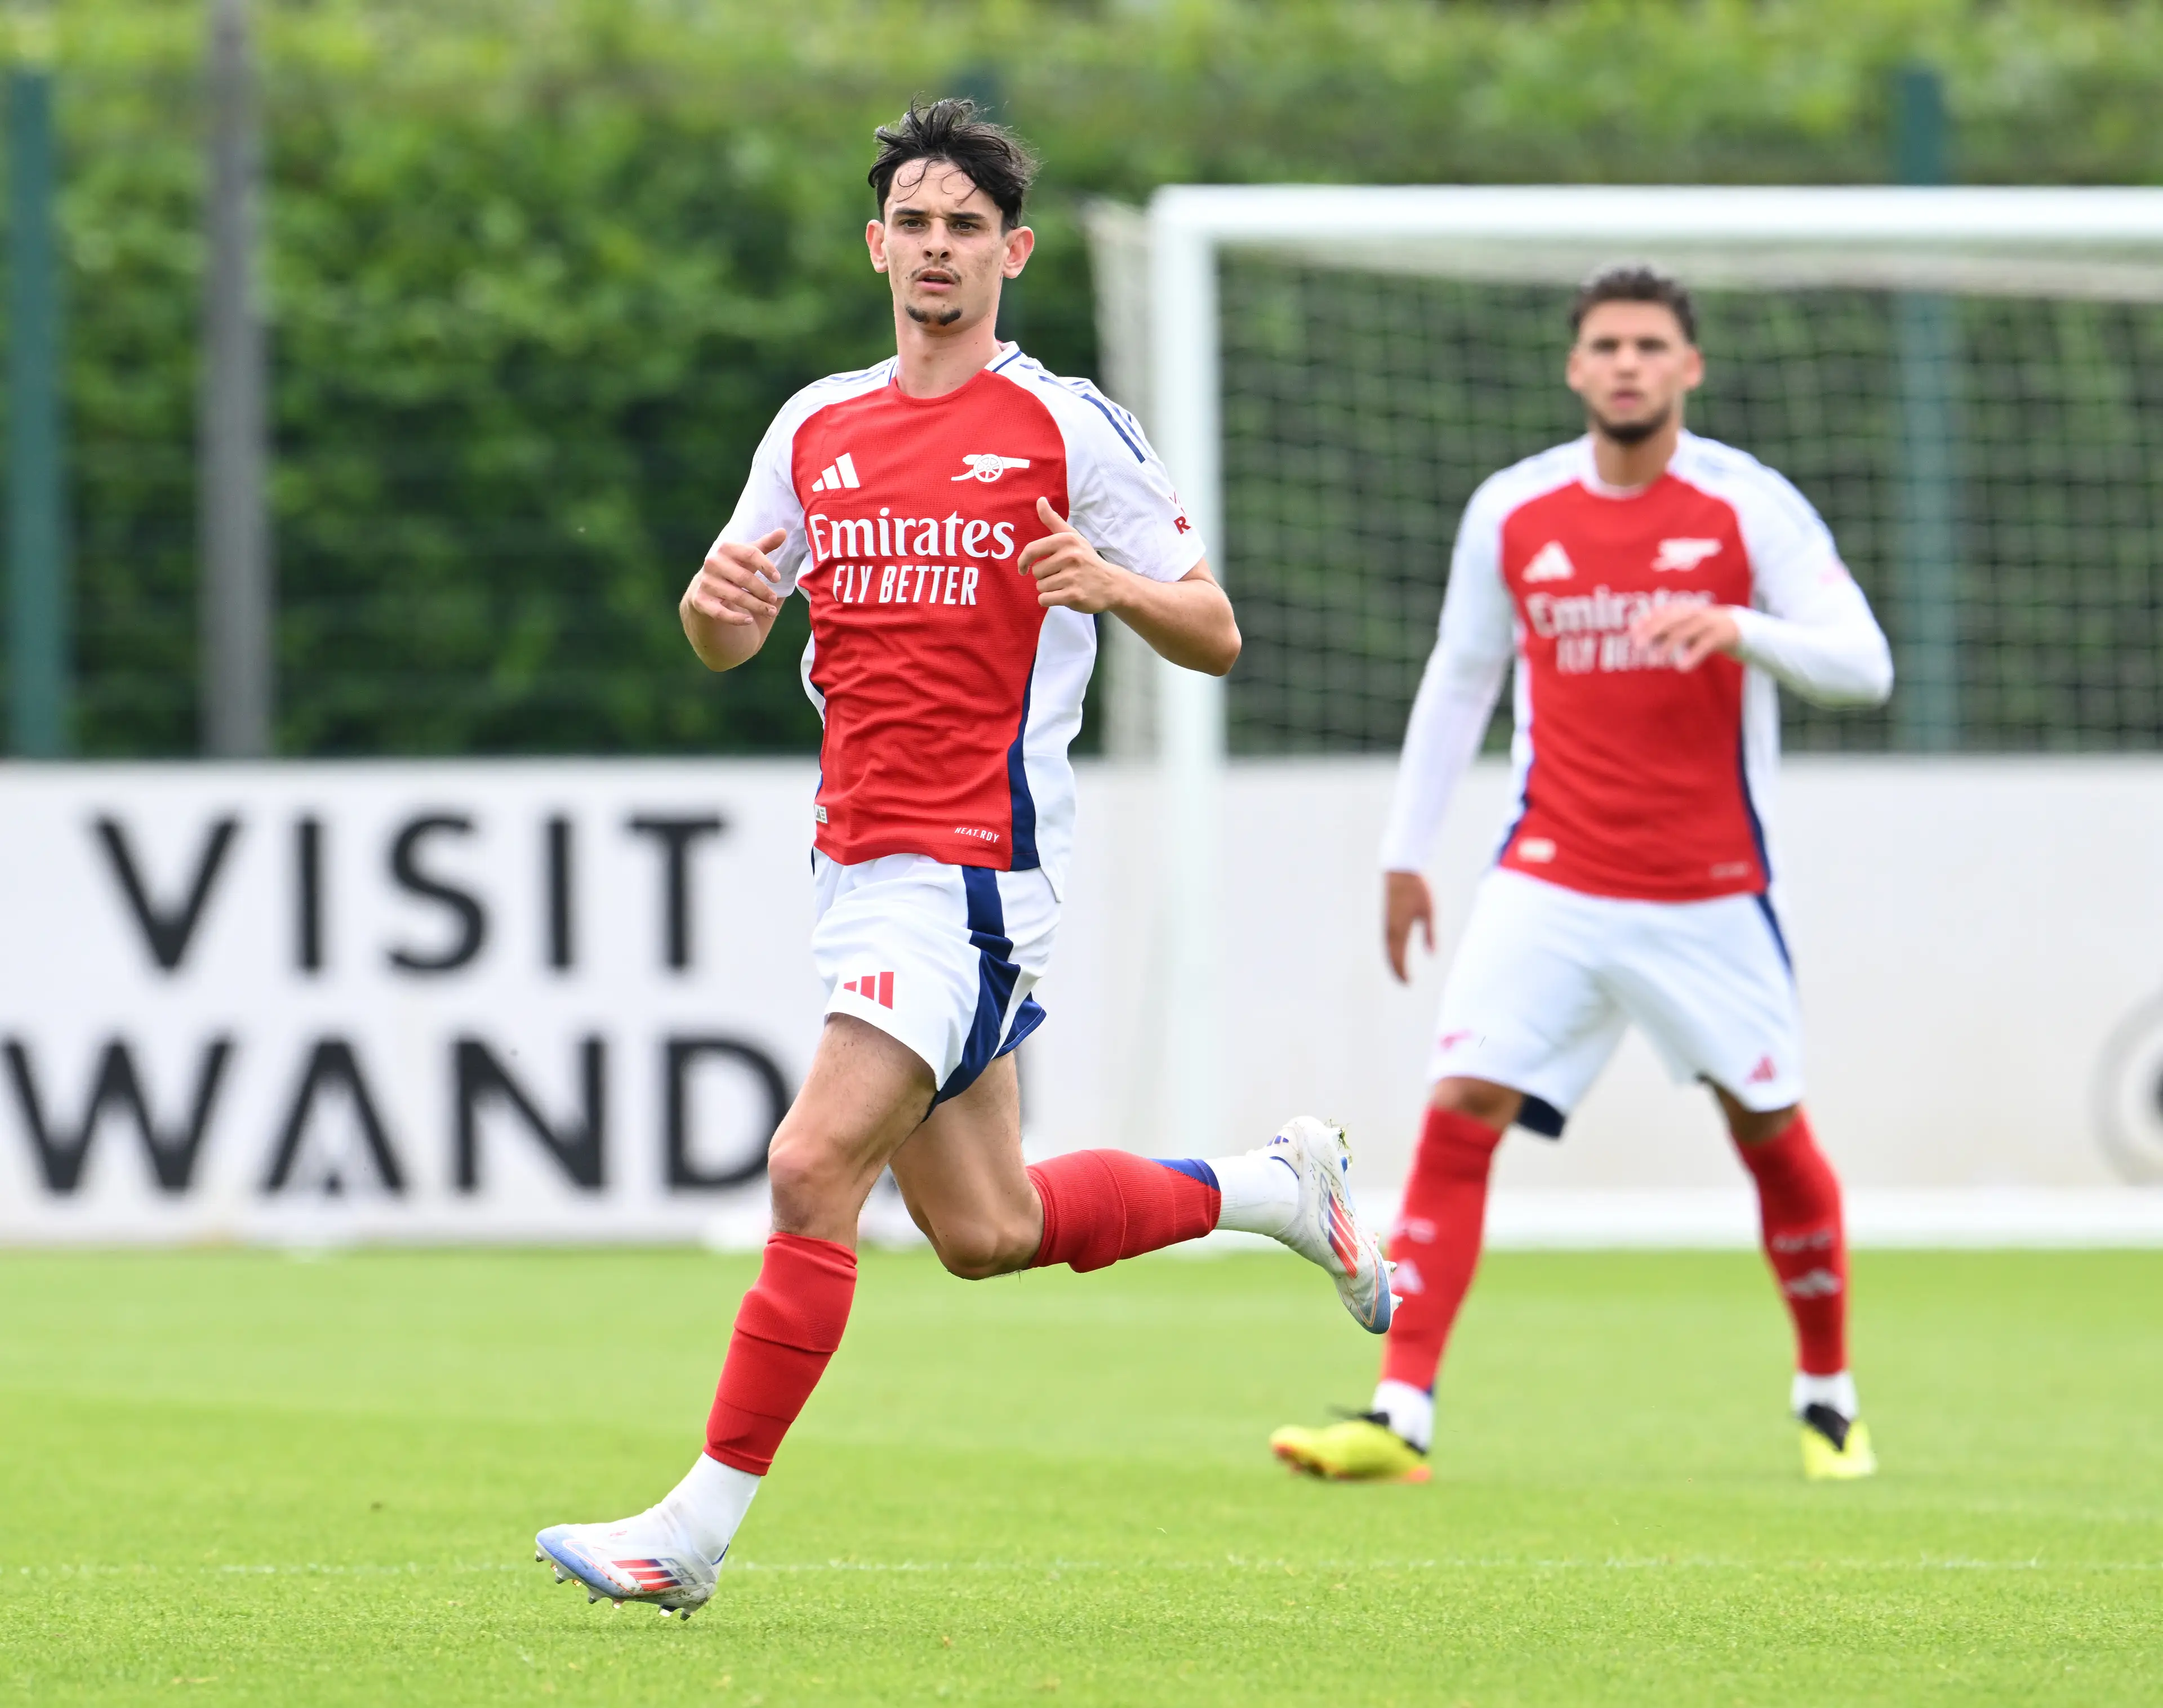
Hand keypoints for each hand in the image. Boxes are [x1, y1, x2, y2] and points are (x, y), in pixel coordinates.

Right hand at [684, 529, 786, 626]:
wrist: (704, 589)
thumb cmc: (733, 569)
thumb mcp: (748, 557)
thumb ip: (765, 545)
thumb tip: (783, 531)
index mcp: (726, 548)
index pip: (750, 553)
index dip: (766, 566)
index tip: (777, 578)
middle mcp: (713, 563)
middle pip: (744, 577)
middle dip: (763, 591)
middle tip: (773, 599)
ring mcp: (705, 582)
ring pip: (736, 596)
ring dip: (756, 606)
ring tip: (770, 611)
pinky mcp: (700, 601)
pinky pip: (720, 612)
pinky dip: (736, 618)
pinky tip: (748, 620)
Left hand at [1017, 498, 1126, 613]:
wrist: (1111, 584)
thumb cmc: (1087, 560)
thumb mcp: (1072, 537)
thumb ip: (1053, 520)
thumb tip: (1039, 500)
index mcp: (1066, 540)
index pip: (1031, 550)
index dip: (1023, 561)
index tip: (1023, 568)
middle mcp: (1070, 556)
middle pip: (1036, 572)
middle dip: (1044, 577)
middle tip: (1061, 576)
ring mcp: (1072, 577)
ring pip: (1040, 587)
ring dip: (1049, 589)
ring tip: (1065, 585)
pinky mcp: (1073, 595)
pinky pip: (1045, 600)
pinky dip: (1050, 600)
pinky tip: (1064, 595)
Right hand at [1384, 869, 1434, 983]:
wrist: (1400, 869)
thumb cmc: (1417, 889)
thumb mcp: (1429, 911)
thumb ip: (1430, 934)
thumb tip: (1432, 954)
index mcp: (1400, 930)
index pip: (1399, 957)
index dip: (1403, 972)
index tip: (1409, 983)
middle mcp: (1389, 929)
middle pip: (1390, 956)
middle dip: (1397, 970)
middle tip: (1404, 982)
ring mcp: (1385, 922)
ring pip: (1387, 948)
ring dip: (1392, 960)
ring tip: (1399, 969)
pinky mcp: (1385, 916)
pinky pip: (1386, 938)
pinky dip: (1390, 949)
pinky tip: (1395, 950)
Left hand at [1628, 602, 1741, 671]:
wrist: (1745, 629)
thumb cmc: (1707, 632)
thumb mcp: (1686, 631)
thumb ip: (1666, 634)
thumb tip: (1640, 639)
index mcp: (1687, 611)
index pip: (1663, 613)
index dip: (1646, 622)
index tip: (1630, 633)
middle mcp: (1696, 613)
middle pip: (1671, 619)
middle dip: (1653, 630)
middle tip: (1637, 646)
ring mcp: (1710, 622)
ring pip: (1686, 630)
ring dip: (1669, 644)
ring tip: (1655, 660)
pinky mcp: (1723, 634)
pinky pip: (1705, 644)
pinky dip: (1693, 655)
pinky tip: (1681, 667)